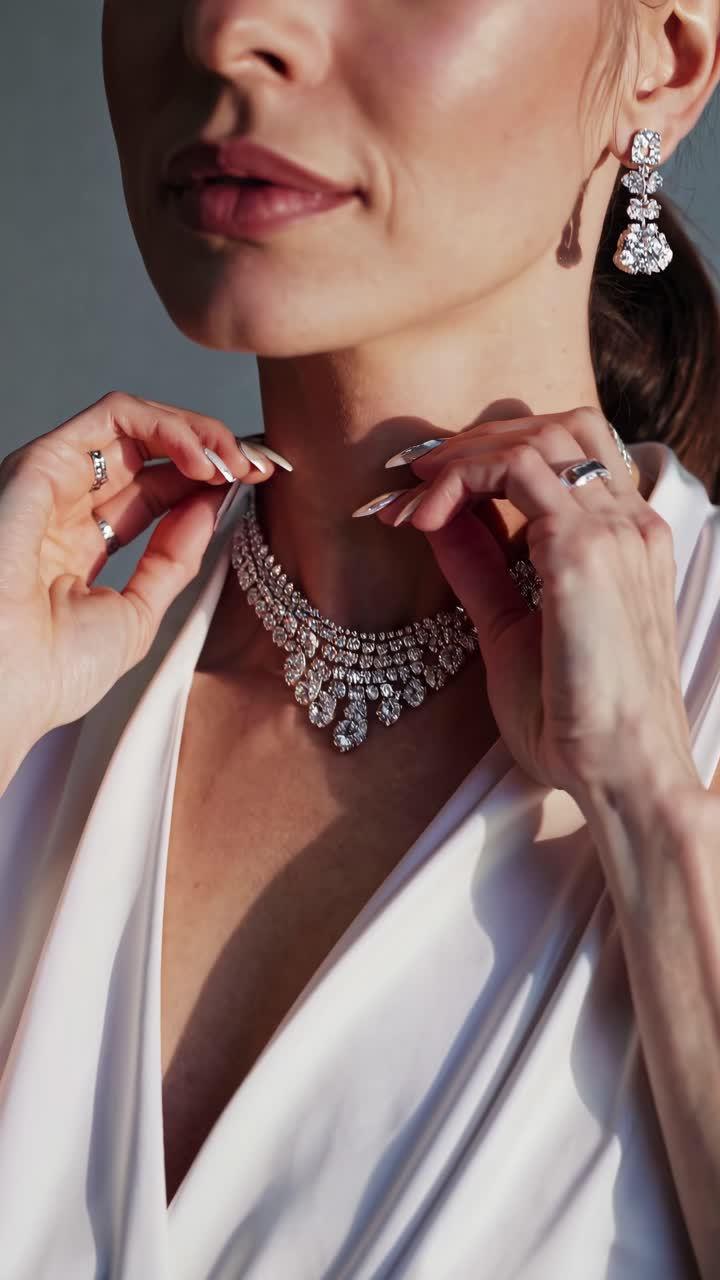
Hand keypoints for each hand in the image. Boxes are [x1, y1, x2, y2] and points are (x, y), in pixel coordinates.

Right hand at [0, 391, 275, 758]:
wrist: (4, 687)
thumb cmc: (50, 671)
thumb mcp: (137, 614)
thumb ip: (173, 559)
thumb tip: (211, 509)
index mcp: (78, 543)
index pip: (154, 491)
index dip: (208, 484)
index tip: (260, 489)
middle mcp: (63, 504)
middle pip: (150, 453)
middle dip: (215, 451)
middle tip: (261, 469)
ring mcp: (51, 480)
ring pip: (135, 423)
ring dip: (198, 434)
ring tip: (238, 465)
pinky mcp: (43, 461)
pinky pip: (114, 417)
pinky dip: (169, 427)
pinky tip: (204, 460)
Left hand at [371, 406, 700, 799]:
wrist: (620, 774)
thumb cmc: (575, 720)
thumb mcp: (511, 629)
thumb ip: (481, 569)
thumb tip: (438, 521)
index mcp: (626, 542)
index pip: (569, 454)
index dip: (491, 458)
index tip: (427, 494)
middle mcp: (629, 524)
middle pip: (558, 426)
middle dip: (475, 441)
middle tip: (416, 475)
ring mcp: (613, 532)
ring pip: (537, 436)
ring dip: (465, 453)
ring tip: (417, 488)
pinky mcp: (583, 552)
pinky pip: (515, 472)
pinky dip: (461, 480)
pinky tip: (424, 517)